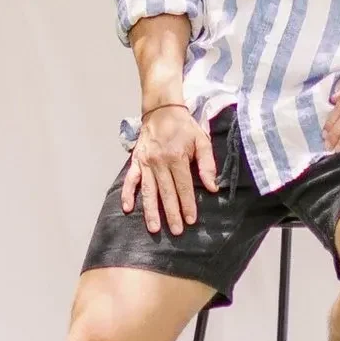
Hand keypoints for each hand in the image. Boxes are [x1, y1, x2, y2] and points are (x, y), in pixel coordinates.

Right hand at [121, 98, 217, 233]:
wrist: (162, 109)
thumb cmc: (184, 127)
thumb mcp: (202, 140)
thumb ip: (207, 163)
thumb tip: (212, 187)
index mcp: (176, 157)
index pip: (183, 186)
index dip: (187, 204)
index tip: (190, 220)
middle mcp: (159, 161)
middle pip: (166, 192)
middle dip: (171, 213)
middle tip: (176, 231)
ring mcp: (146, 162)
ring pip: (148, 190)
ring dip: (150, 210)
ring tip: (153, 228)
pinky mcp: (136, 161)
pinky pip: (130, 180)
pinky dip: (127, 194)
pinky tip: (127, 208)